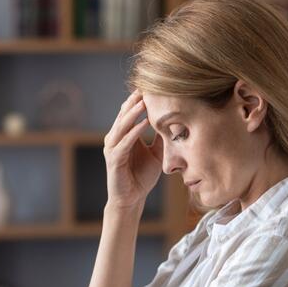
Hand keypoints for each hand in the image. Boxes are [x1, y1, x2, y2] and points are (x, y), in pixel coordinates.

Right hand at [103, 91, 162, 210]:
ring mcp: (113, 149)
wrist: (132, 199)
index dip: (138, 100)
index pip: (129, 113)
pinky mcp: (114, 160)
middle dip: (134, 101)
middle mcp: (115, 139)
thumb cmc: (142, 176)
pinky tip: (143, 123)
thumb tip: (174, 124)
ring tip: (144, 101)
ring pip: (122, 126)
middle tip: (145, 87)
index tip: (150, 87)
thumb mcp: (156, 154)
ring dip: (133, 113)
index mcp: (124, 136)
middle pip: (123, 115)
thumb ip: (160, 139)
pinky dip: (134, 132)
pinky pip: (124, 143)